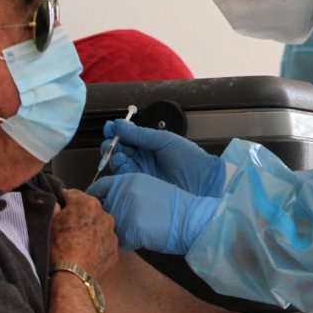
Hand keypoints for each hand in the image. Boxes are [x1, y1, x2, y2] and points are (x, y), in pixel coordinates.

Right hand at [50, 189, 117, 279]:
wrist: (72, 276)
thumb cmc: (59, 247)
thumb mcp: (51, 223)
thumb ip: (55, 208)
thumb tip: (57, 203)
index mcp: (88, 204)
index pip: (73, 194)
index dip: (65, 199)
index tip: (60, 206)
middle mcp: (105, 215)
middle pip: (90, 210)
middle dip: (81, 215)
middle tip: (69, 227)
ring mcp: (112, 233)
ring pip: (100, 226)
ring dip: (92, 229)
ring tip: (80, 242)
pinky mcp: (115, 250)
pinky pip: (105, 242)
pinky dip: (98, 244)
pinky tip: (88, 253)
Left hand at [87, 173, 219, 254]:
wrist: (191, 219)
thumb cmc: (174, 207)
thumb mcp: (148, 187)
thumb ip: (126, 191)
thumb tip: (107, 202)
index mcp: (127, 179)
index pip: (99, 187)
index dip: (95, 199)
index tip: (96, 208)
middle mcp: (123, 191)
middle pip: (102, 210)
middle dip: (109, 219)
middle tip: (131, 223)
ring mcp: (126, 209)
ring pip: (110, 227)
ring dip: (121, 232)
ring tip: (142, 229)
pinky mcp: (130, 227)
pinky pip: (121, 241)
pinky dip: (131, 243)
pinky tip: (146, 237)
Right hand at [102, 119, 225, 196]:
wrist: (204, 182)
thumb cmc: (189, 159)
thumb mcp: (164, 141)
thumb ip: (140, 134)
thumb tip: (118, 124)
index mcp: (150, 145)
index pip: (128, 137)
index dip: (116, 132)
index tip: (109, 127)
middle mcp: (144, 158)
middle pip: (120, 151)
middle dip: (112, 145)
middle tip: (110, 143)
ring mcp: (142, 173)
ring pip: (120, 164)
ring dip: (115, 158)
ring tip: (119, 155)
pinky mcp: (142, 187)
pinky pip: (125, 178)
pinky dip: (121, 171)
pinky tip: (124, 166)